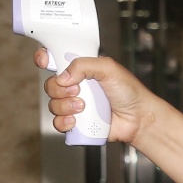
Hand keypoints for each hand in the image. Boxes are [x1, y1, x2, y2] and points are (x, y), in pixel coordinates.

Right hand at [35, 50, 157, 147]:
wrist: (137, 118)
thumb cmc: (128, 91)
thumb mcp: (108, 68)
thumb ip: (84, 65)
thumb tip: (63, 76)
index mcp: (81, 69)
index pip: (55, 59)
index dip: (45, 59)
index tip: (45, 61)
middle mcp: (75, 86)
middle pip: (50, 85)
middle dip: (60, 89)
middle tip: (78, 90)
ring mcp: (74, 105)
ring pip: (53, 104)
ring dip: (64, 106)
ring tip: (83, 107)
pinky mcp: (76, 123)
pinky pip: (58, 123)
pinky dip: (63, 122)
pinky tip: (75, 121)